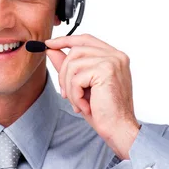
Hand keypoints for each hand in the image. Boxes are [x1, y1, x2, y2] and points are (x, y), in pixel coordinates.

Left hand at [45, 34, 140, 159]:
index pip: (86, 40)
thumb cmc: (104, 111)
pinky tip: (84, 106)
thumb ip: (69, 66)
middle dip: (64, 72)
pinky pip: (76, 78)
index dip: (66, 40)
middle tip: (65, 93)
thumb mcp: (82, 85)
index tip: (50, 44)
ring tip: (78, 103)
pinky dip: (75, 95)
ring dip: (70, 87)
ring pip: (73, 64)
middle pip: (76, 50)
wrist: (119, 129)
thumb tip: (51, 50)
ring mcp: (112, 61)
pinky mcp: (106, 70)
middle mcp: (116, 56)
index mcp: (114, 57)